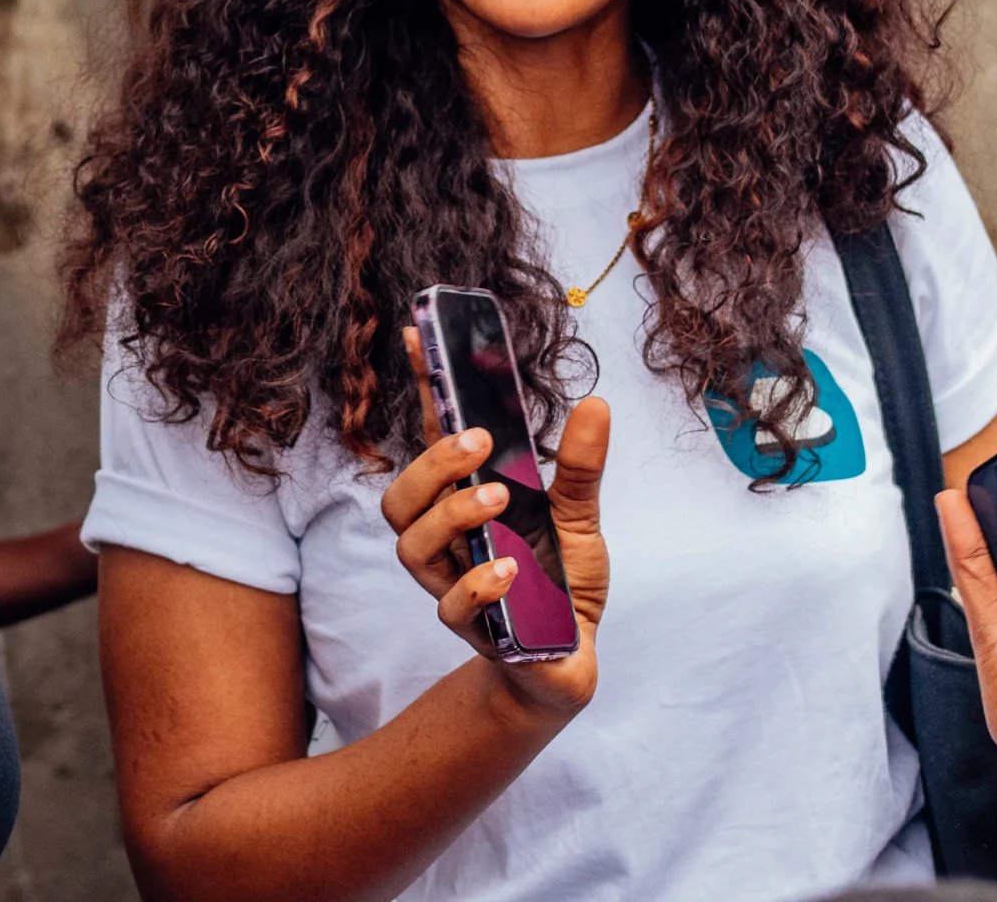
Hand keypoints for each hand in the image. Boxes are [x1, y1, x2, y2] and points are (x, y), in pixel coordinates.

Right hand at [382, 329, 612, 721]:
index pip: (434, 440)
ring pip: (411, 546)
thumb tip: (597, 404)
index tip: (418, 334)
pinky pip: (452, 607)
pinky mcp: (475, 631)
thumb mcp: (578, 517)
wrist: (566, 663)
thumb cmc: (560, 585)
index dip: (425, 390)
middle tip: (482, 443)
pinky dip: (480, 583)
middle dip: (433, 463)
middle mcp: (448, 542)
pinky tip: (513, 570)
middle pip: (399, 498)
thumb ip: (581, 467)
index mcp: (467, 503)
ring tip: (498, 502)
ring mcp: (452, 585)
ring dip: (451, 515)